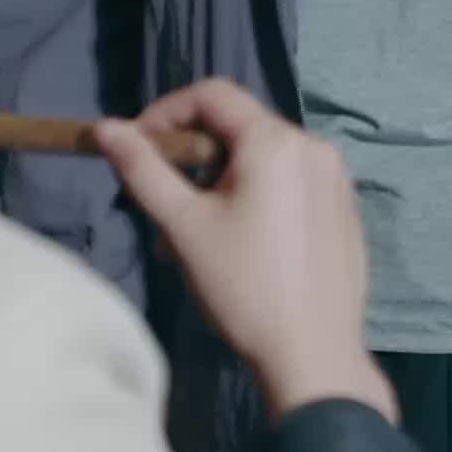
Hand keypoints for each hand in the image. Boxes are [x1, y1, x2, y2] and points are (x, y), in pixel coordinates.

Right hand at [95, 78, 396, 427]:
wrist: (314, 357)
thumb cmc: (244, 288)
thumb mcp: (185, 226)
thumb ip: (144, 170)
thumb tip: (106, 128)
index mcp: (275, 140)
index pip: (213, 94)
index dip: (167, 111)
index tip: (136, 147)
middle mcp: (313, 144)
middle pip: (239, 128)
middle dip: (193, 160)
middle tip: (165, 208)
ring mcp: (336, 177)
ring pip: (265, 160)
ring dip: (222, 185)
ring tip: (197, 241)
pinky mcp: (345, 209)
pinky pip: (292, 184)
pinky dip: (259, 198)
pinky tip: (244, 249)